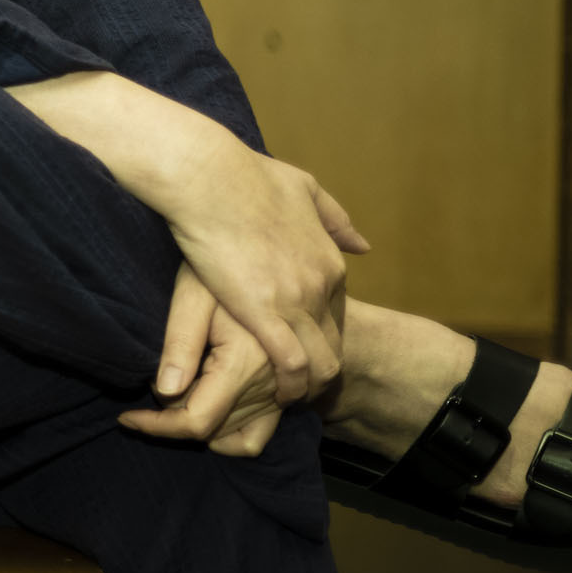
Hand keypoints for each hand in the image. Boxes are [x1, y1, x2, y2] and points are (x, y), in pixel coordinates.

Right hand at [6, 72, 369, 406]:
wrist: (210, 177)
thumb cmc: (245, 175)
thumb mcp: (303, 187)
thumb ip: (334, 218)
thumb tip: (361, 244)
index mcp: (329, 260)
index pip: (337, 313)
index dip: (319, 334)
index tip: (299, 346)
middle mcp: (322, 284)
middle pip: (334, 343)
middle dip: (318, 367)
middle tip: (294, 383)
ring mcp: (297, 300)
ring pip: (319, 362)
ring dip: (307, 385)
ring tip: (286, 398)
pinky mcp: (265, 313)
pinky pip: (291, 365)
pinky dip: (287, 387)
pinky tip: (271, 395)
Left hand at [119, 266, 285, 456]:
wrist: (271, 239)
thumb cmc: (225, 260)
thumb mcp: (194, 294)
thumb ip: (181, 344)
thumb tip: (164, 391)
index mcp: (247, 362)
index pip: (198, 420)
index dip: (157, 426)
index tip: (127, 418)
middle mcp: (273, 381)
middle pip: (216, 430)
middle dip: (173, 422)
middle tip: (143, 397)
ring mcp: (284, 386)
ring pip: (238, 435)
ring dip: (202, 427)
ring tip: (172, 396)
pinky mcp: (288, 383)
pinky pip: (262, 431)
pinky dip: (234, 434)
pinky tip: (206, 411)